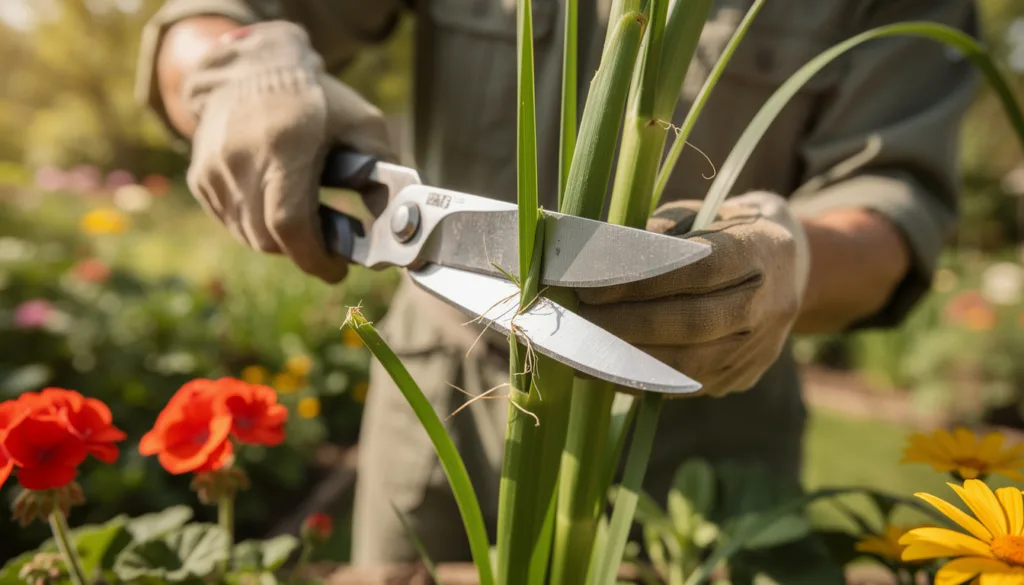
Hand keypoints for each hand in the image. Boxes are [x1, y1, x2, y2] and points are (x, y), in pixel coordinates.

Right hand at [181, 20, 394, 282]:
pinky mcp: (201, 179)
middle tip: (331, 251)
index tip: (338, 269)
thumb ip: (381, 173)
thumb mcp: (362, 125)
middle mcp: (240, 159)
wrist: (250, 69)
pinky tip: (279, 206)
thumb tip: (392, 225)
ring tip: (309, 225)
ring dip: (282, 241)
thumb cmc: (315, 100)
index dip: (315, 257)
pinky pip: (233, 223)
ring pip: (250, 237)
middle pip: (269, 237)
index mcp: (284, 145)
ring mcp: (214, 171)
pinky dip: (259, 227)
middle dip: (305, 252)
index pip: (289, 222)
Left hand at [576, 192, 810, 396]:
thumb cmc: (727, 229)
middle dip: (626, 325)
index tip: (590, 285)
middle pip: (692, 322)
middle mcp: (768, 305)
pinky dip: (641, 379)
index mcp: (761, 250)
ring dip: (627, 360)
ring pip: (687, 363)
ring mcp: (757, 348)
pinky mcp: (740, 377)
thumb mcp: (700, 213)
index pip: (699, 270)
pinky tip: (605, 369)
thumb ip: (657, 234)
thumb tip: (599, 260)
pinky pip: (684, 384)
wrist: (791, 269)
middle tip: (577, 321)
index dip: (642, 281)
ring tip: (581, 351)